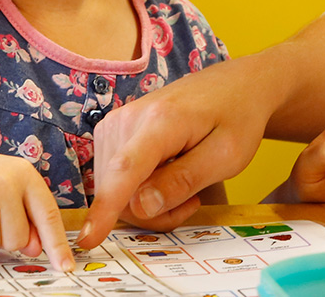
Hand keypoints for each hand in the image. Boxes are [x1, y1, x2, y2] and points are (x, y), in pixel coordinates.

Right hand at [79, 59, 274, 246]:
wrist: (235, 85)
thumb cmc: (237, 118)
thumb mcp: (226, 156)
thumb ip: (183, 180)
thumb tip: (140, 208)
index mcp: (161, 120)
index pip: (125, 170)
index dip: (106, 208)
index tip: (87, 239)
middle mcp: (129, 118)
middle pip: (119, 189)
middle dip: (150, 212)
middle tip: (192, 202)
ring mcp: (117, 122)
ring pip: (114, 188)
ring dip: (145, 203)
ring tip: (185, 187)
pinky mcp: (113, 130)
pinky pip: (115, 177)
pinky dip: (138, 189)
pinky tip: (167, 178)